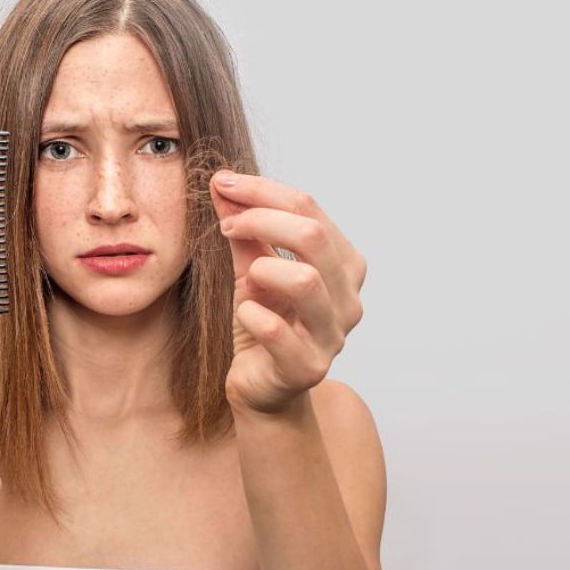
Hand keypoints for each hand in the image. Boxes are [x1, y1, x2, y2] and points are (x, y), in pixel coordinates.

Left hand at [210, 170, 366, 414]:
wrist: (261, 388)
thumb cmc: (263, 322)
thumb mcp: (251, 268)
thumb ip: (243, 228)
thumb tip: (221, 182)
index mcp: (343, 264)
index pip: (310, 208)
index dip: (262, 191)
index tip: (222, 185)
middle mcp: (348, 298)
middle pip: (313, 236)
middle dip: (261, 219)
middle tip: (226, 226)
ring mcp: (332, 335)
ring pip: (306, 281)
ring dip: (263, 269)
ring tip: (247, 278)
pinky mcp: (308, 368)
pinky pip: (277, 331)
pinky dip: (252, 314)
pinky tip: (245, 314)